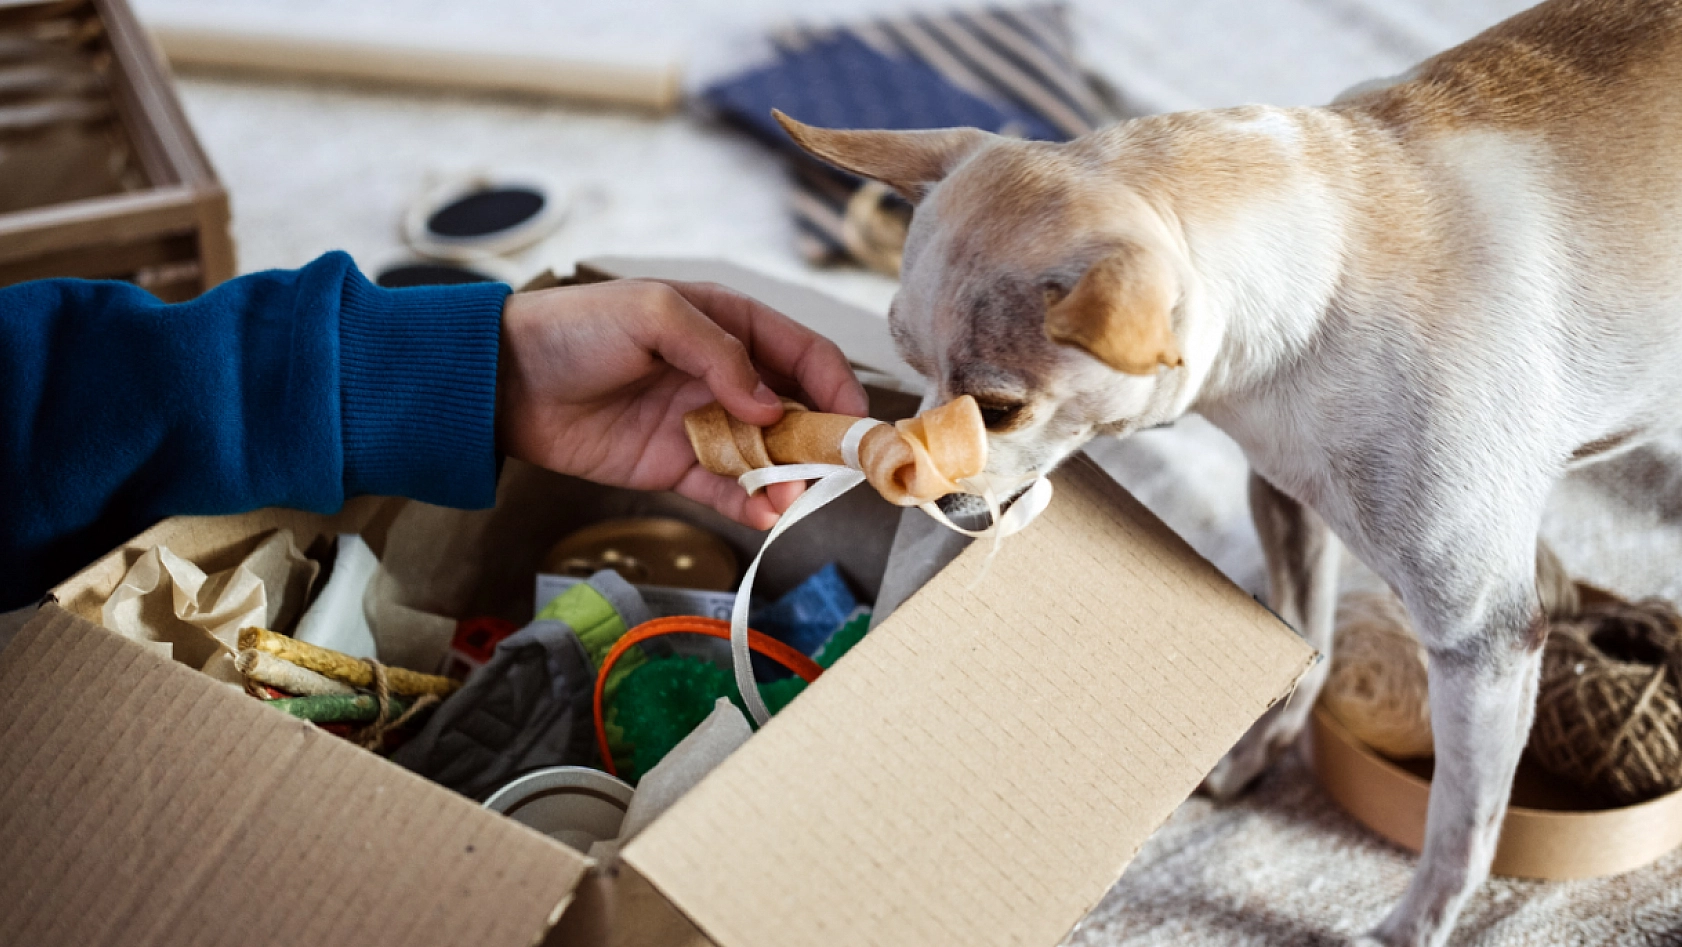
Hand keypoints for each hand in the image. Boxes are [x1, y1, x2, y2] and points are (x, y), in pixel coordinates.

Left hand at [496, 279, 869, 529]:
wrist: (505, 379)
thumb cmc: (576, 328)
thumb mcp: (654, 314)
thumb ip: (720, 353)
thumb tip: (771, 404)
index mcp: (728, 324)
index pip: (803, 353)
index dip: (836, 384)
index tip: (855, 419)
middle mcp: (724, 375)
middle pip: (794, 409)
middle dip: (820, 440)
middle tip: (837, 469)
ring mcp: (701, 423)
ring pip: (765, 455)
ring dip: (787, 478)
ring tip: (792, 498)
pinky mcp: (673, 466)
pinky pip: (725, 488)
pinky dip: (750, 504)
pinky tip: (766, 514)